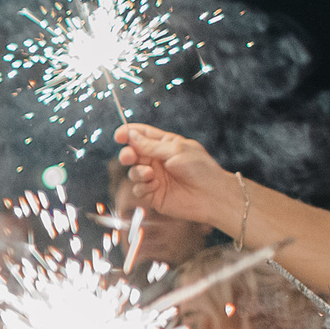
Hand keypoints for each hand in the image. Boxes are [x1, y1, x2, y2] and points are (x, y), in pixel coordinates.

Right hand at [115, 123, 235, 231]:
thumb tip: (130, 135)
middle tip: (129, 156)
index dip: (128, 133)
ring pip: (133, 171)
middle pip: (132, 153)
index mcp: (164, 145)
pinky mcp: (152, 194)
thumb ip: (151, 145)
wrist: (211, 195)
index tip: (119, 135)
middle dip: (127, 154)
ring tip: (149, 174)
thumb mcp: (175, 150)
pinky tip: (154, 185)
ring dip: (137, 171)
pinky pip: (138, 188)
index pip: (141, 135)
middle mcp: (157, 160)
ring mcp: (154, 178)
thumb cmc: (199, 168)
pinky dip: (142, 186)